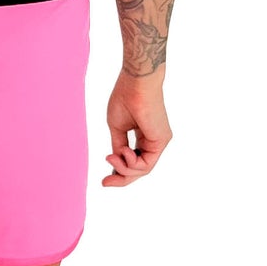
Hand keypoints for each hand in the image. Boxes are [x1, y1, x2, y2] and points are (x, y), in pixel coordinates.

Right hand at [103, 71, 171, 185]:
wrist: (134, 83)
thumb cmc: (125, 98)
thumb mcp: (117, 128)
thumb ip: (118, 147)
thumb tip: (115, 162)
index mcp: (143, 136)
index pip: (134, 161)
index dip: (119, 172)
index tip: (104, 181)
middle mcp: (154, 140)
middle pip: (139, 169)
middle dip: (122, 178)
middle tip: (105, 183)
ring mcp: (159, 141)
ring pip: (143, 169)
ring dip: (124, 169)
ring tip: (111, 158)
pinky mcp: (162, 140)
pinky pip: (147, 164)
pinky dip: (132, 164)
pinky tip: (124, 153)